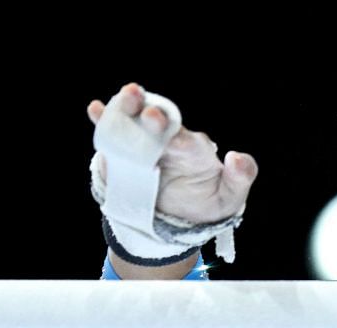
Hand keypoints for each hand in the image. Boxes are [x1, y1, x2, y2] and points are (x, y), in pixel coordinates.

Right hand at [87, 82, 257, 226]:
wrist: (178, 220)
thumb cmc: (206, 203)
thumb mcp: (229, 197)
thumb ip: (240, 177)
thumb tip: (237, 157)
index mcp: (195, 150)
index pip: (187, 141)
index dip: (179, 137)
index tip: (172, 135)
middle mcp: (169, 141)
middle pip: (160, 123)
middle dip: (152, 115)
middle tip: (145, 108)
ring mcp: (146, 145)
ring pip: (136, 122)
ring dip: (128, 107)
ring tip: (122, 97)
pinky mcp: (125, 154)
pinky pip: (114, 135)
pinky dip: (104, 121)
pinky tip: (96, 109)